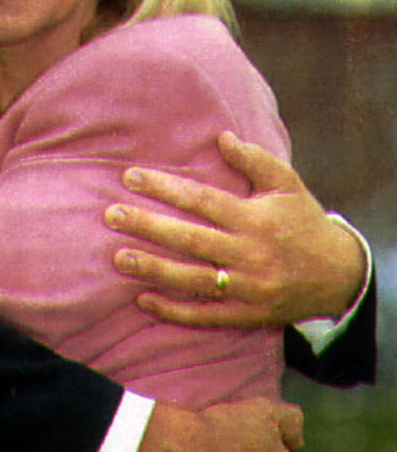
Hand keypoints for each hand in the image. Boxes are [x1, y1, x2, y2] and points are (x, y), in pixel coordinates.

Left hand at [104, 131, 365, 327]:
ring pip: (192, 278)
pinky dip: (174, 310)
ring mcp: (248, 287)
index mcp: (255, 219)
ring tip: (118, 257)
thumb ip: (255, 160)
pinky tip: (143, 300)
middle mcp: (249, 253)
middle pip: (190, 239)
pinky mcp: (247, 314)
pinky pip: (206, 314)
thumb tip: (221, 137)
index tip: (130, 177)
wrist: (339, 275)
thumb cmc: (304, 221)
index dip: (164, 188)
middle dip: (148, 226)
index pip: (201, 200)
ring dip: (153, 268)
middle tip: (111, 215)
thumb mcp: (287, 184)